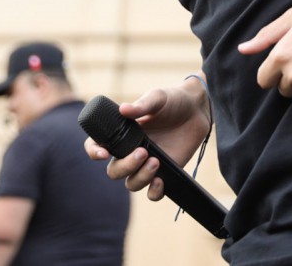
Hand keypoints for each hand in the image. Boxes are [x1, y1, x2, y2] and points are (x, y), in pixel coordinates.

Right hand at [83, 83, 209, 201]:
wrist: (197, 110)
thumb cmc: (173, 100)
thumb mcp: (157, 98)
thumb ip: (142, 105)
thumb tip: (123, 109)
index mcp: (122, 132)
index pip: (97, 145)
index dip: (94, 151)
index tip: (103, 153)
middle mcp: (130, 150)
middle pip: (114, 170)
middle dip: (125, 166)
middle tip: (142, 152)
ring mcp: (146, 164)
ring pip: (131, 183)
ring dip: (140, 177)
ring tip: (156, 161)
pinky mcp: (164, 173)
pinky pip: (152, 193)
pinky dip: (154, 192)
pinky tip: (161, 180)